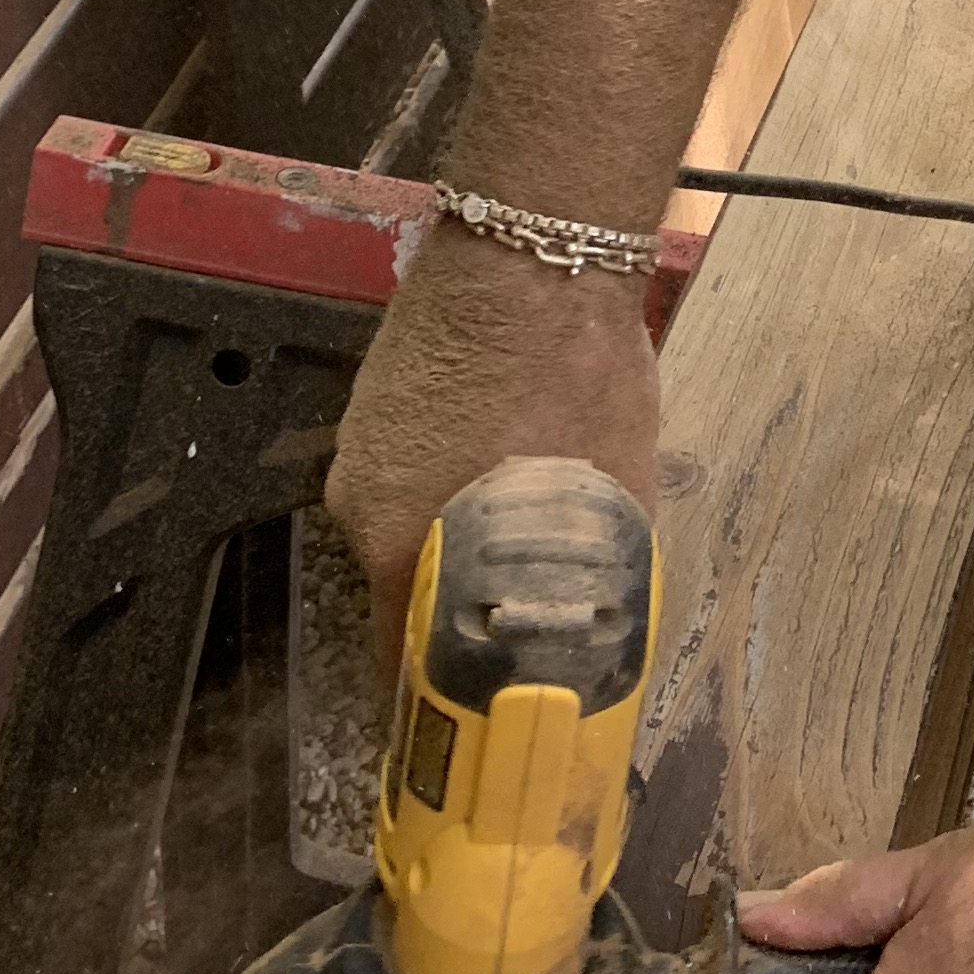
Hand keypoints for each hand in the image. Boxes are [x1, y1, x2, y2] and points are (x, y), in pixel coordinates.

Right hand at [321, 230, 659, 685]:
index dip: (438, 703)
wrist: (532, 242)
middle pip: (402, 597)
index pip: (400, 664)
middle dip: (454, 622)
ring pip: (406, 532)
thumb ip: (599, 570)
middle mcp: (359, 507)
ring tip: (517, 548)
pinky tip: (499, 471)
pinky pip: (406, 477)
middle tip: (511, 639)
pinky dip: (446, 491)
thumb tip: (610, 632)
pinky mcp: (374, 403)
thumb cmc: (574, 367)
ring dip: (453, 548)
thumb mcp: (615, 486)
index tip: (469, 731)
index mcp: (401, 544)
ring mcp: (360, 448)